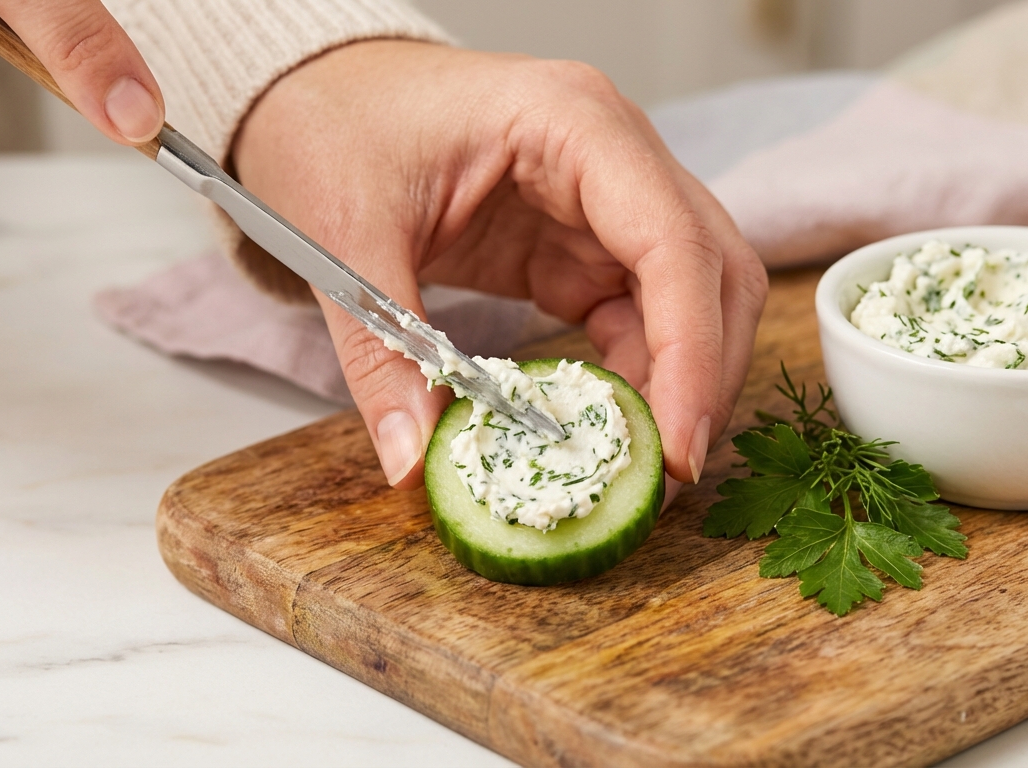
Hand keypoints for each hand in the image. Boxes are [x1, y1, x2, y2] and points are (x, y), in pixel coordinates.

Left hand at [233, 41, 767, 489]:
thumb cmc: (334, 123)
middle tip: (669, 475)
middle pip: (712, 268)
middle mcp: (614, 153)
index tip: (677, 448)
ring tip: (639, 466)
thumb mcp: (345, 238)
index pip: (672, 242)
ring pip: (691, 298)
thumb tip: (414, 463)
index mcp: (571, 122)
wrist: (316, 93)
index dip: (691, 352)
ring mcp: (606, 200)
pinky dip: (634, 376)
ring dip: (678, 382)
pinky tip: (604, 429)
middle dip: (703, 376)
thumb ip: (386, 351)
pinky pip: (637, 315)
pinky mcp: (581, 244)